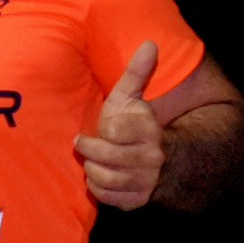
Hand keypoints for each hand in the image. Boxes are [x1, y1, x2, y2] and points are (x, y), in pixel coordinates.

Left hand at [74, 41, 164, 209]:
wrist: (161, 158)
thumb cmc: (134, 123)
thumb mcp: (131, 96)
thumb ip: (137, 72)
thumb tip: (150, 43)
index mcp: (149, 129)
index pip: (114, 131)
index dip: (104, 129)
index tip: (103, 127)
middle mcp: (152, 158)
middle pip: (107, 158)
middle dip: (90, 150)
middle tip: (82, 144)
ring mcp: (146, 181)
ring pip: (107, 179)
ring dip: (93, 169)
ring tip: (91, 160)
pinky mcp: (138, 199)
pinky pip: (109, 198)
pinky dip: (98, 188)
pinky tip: (99, 176)